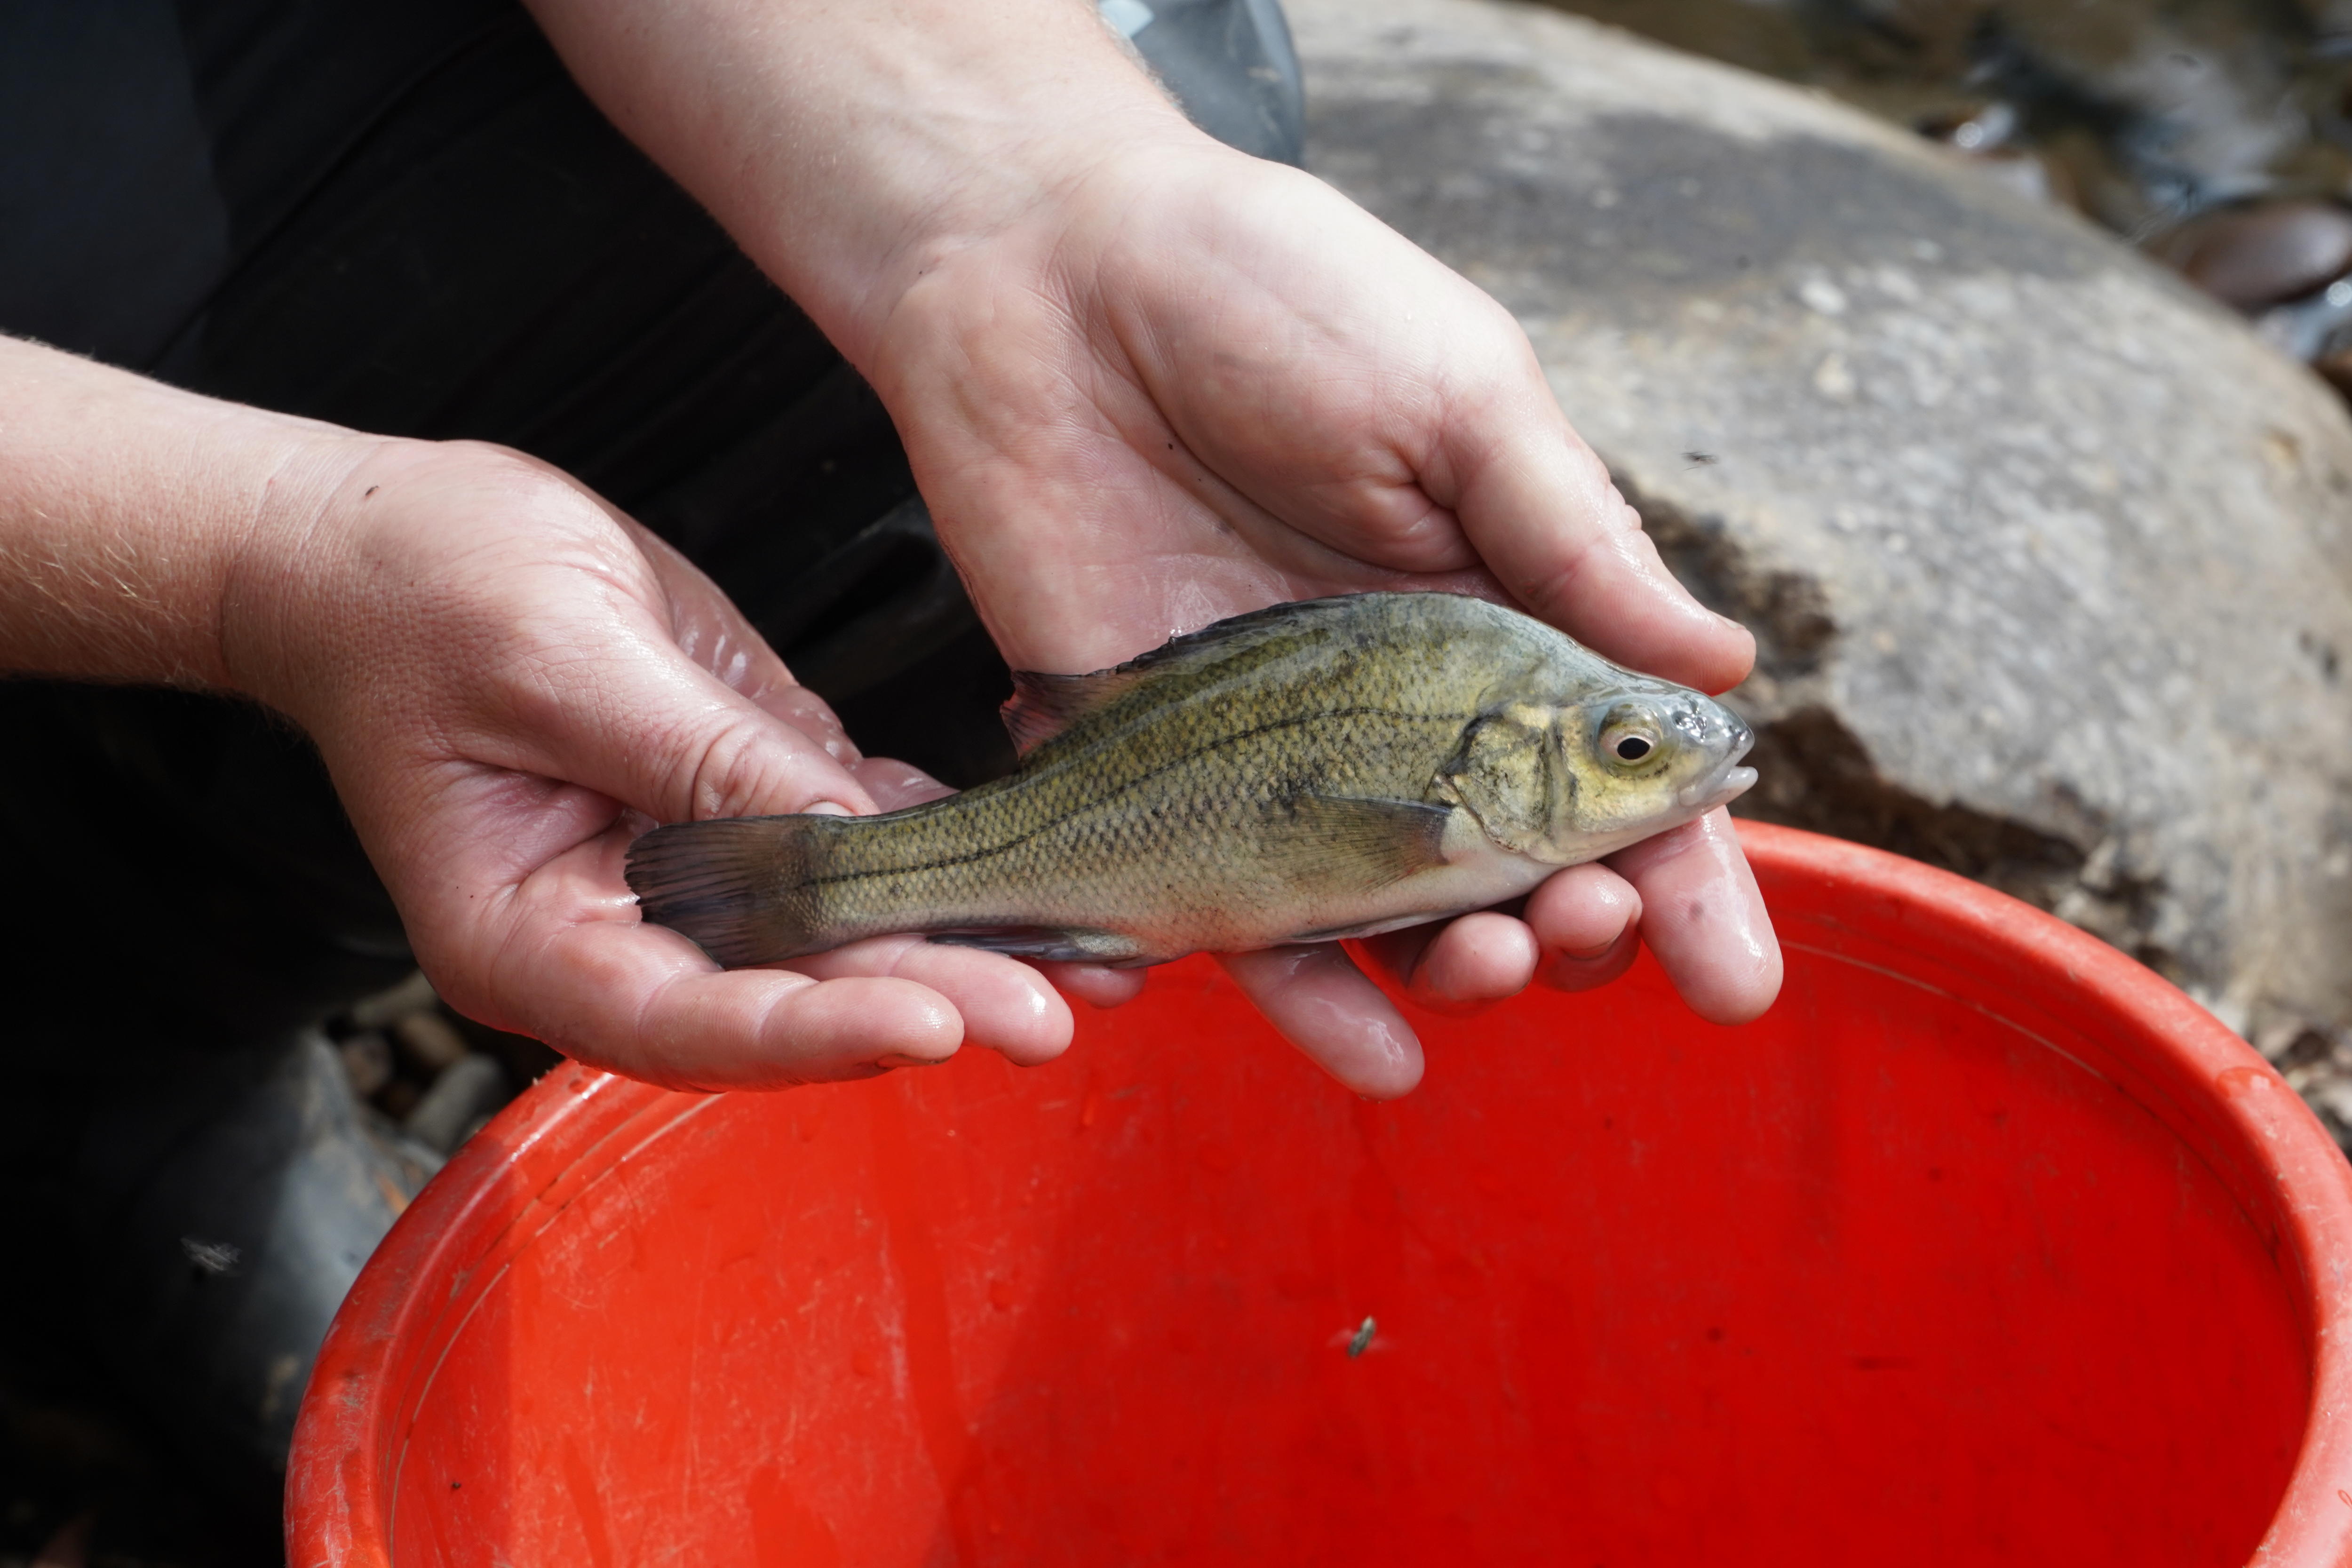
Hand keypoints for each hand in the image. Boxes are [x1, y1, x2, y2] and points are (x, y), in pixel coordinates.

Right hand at [226, 438, 1088, 1088]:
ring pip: (831, 939)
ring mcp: (679, 877)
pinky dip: (929, 853)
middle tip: (1053, 1010)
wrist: (376, 544)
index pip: (687, 1022)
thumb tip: (844, 834)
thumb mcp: (559, 655)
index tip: (931, 1022)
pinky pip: (842, 846)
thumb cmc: (422, 591)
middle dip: (923, 1001)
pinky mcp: (732, 801)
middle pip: (783, 998)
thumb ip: (699, 756)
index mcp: (530, 937)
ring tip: (1084, 956)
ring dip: (954, 944)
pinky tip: (1021, 862)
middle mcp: (615, 934)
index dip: (814, 1032)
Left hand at [519, 0, 1782, 1095]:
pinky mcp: (1151, 781)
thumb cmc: (1275, 300)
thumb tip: (1723, 674)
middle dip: (1571, 933)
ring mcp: (1280, 762)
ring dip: (1446, 982)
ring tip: (1474, 976)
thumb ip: (1574, 544)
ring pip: (1385, 927)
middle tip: (1571, 925)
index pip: (1619, 786)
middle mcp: (1404, 717)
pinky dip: (1277, 993)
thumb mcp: (1457, 396)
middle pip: (1515, 878)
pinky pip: (1219, 919)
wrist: (1052, 279)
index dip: (1687, 887)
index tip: (1734, 983)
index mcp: (1500, 625)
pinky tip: (1346, 1041)